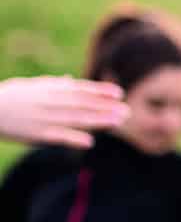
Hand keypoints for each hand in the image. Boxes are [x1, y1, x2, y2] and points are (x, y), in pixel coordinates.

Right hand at [0, 76, 128, 147]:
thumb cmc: (10, 97)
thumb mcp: (31, 86)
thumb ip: (53, 84)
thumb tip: (70, 80)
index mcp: (49, 89)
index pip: (80, 89)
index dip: (100, 91)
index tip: (119, 93)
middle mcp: (50, 102)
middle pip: (83, 104)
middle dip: (106, 107)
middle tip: (128, 111)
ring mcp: (44, 117)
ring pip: (76, 119)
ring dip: (98, 121)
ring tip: (118, 122)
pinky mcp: (36, 134)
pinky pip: (58, 136)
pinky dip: (74, 138)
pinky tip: (90, 142)